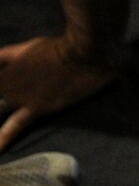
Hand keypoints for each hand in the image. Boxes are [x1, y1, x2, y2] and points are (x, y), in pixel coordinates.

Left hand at [0, 34, 114, 149]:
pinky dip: (5, 138)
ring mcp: (18, 97)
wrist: (83, 54)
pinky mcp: (35, 108)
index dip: (0, 91)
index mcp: (3, 71)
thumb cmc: (57, 47)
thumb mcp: (26, 47)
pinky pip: (15, 126)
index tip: (3, 98)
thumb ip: (6, 56)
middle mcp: (6, 85)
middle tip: (4, 108)